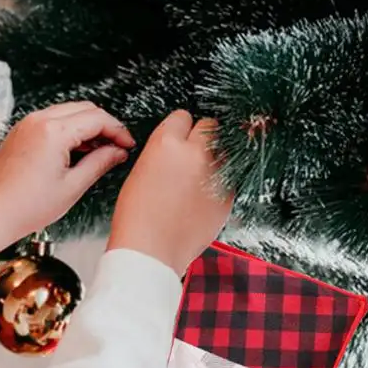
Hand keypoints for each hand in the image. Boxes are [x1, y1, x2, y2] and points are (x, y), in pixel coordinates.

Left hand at [0, 102, 134, 267]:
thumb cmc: (25, 207)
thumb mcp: (72, 187)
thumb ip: (99, 163)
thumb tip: (117, 152)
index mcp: (54, 132)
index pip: (97, 119)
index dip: (118, 131)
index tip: (128, 145)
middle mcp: (39, 121)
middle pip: (84, 109)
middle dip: (104, 125)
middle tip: (117, 147)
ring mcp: (27, 124)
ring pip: (68, 112)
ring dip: (87, 126)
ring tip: (99, 152)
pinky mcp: (21, 132)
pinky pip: (52, 120)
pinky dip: (69, 130)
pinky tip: (77, 151)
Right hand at [107, 111, 233, 276]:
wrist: (151, 251)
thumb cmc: (138, 218)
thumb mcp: (141, 172)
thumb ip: (164, 154)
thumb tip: (179, 150)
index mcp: (166, 144)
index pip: (183, 116)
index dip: (180, 129)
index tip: (180, 137)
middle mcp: (194, 153)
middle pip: (210, 126)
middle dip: (202, 137)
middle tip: (193, 155)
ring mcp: (215, 174)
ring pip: (224, 151)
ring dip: (214, 159)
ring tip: (198, 179)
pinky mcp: (228, 195)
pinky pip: (230, 178)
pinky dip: (221, 184)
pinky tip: (203, 198)